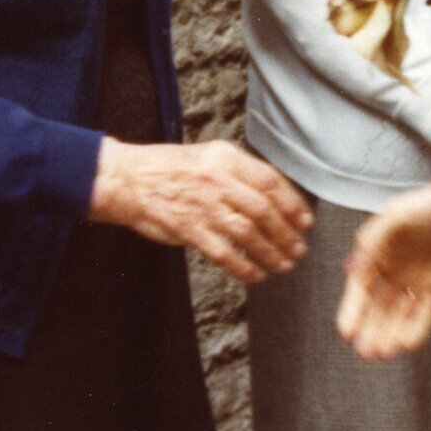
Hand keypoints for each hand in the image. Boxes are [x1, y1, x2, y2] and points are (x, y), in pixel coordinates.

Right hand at [88, 138, 312, 282]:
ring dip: (271, 252)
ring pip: (248, 233)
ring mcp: (203, 206)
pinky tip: (255, 274)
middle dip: (286, 233)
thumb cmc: (167, 168)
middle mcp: (218, 179)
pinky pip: (225, 253)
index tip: (304, 220)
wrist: (126, 179)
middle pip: (264, 210)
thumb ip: (238, 171)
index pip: (270, 181)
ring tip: (283, 264)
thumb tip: (272, 196)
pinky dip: (244, 267)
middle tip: (298, 247)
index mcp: (226, 157)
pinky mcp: (189, 230)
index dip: (292, 203)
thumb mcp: (208, 156)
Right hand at [336, 172, 430, 359]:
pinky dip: (416, 328)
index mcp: (379, 250)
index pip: (360, 286)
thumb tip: (350, 270)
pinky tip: (408, 344)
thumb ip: (371, 241)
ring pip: (399, 314)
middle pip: (378, 305)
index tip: (346, 332)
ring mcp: (418, 279)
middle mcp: (395, 267)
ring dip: (390, 334)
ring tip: (382, 354)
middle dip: (370, 329)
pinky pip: (425, 313)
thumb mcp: (396, 217)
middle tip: (364, 353)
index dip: (352, 310)